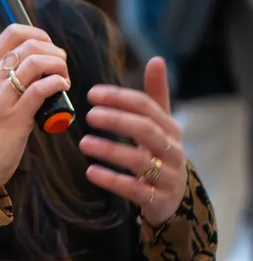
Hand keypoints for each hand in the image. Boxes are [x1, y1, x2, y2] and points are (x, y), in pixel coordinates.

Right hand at [0, 24, 70, 190]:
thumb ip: (8, 78)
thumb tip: (41, 63)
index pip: (12, 32)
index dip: (39, 34)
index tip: (50, 49)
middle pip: (30, 44)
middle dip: (55, 52)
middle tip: (62, 68)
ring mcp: (0, 97)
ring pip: (36, 62)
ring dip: (59, 66)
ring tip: (64, 79)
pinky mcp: (14, 117)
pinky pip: (41, 88)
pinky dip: (58, 83)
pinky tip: (62, 88)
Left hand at [79, 57, 186, 225]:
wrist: (175, 200)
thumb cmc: (162, 156)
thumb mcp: (161, 127)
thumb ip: (156, 96)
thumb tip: (156, 59)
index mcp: (170, 129)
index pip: (147, 107)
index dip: (120, 98)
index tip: (92, 94)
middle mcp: (172, 150)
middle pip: (146, 130)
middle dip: (118, 121)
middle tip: (90, 115)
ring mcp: (167, 176)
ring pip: (140, 161)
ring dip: (110, 150)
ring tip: (84, 143)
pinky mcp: (157, 200)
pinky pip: (134, 189)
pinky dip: (112, 180)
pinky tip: (91, 171)